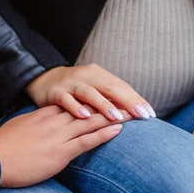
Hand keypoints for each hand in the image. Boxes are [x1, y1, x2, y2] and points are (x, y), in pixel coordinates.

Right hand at [0, 105, 131, 187]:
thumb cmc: (1, 149)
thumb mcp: (19, 131)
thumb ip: (33, 127)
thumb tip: (38, 130)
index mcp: (44, 115)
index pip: (73, 104)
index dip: (92, 101)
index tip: (108, 97)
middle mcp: (54, 121)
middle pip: (86, 109)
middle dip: (108, 104)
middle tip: (127, 100)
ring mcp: (58, 135)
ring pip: (91, 121)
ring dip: (112, 116)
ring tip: (131, 111)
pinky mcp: (60, 152)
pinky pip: (86, 140)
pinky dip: (104, 134)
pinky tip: (118, 129)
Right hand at [25, 65, 155, 120]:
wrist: (43, 79)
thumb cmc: (75, 90)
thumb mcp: (94, 90)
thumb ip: (111, 99)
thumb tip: (136, 112)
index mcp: (99, 75)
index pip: (122, 87)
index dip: (136, 100)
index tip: (149, 114)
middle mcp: (86, 76)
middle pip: (109, 88)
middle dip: (126, 101)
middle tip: (140, 115)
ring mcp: (70, 84)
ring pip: (89, 93)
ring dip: (103, 105)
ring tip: (115, 117)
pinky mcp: (55, 92)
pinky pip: (66, 99)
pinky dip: (75, 107)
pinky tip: (84, 116)